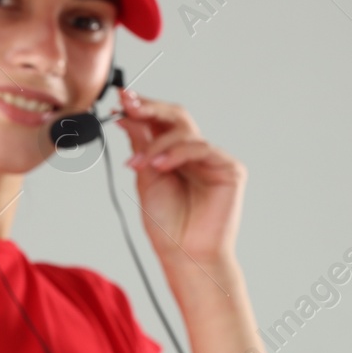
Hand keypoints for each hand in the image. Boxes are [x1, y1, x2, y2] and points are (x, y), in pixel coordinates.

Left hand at [113, 89, 245, 272]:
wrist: (184, 254)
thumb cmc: (167, 223)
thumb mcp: (145, 177)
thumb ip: (141, 146)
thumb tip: (126, 116)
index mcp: (174, 154)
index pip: (160, 121)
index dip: (143, 107)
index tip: (122, 98)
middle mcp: (194, 153)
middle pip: (176, 116)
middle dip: (151, 108)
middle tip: (130, 104)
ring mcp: (213, 159)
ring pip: (185, 132)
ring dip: (158, 143)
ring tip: (141, 163)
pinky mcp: (229, 169)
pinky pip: (202, 148)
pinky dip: (178, 153)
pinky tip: (160, 165)